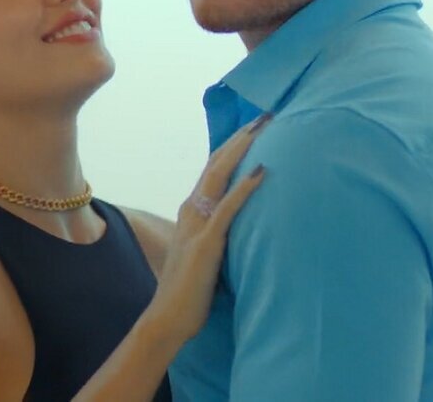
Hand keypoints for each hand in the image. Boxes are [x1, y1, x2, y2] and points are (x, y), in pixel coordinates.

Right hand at [145, 114, 270, 345]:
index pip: (213, 168)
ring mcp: (198, 225)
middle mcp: (192, 210)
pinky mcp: (207, 243)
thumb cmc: (191, 290)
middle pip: (217, 163)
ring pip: (219, 176)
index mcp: (192, 211)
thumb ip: (219, 232)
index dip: (233, 145)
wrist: (167, 318)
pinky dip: (245, 188)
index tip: (254, 126)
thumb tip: (243, 222)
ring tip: (263, 128)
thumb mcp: (208, 252)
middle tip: (265, 114)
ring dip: (242, 149)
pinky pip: (228, 209)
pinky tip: (261, 171)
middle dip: (241, 137)